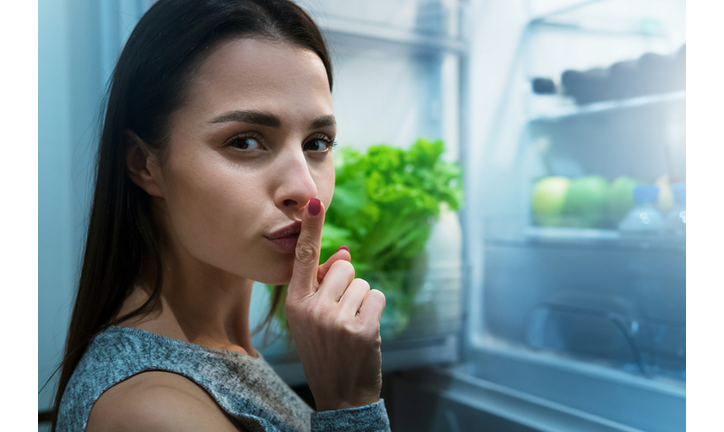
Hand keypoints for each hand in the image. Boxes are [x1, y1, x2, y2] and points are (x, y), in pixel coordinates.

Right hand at [285, 197, 385, 411]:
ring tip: (351, 328)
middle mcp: (311, 308)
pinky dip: (375, 311)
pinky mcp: (360, 328)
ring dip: (363, 301)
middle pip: (344, 269)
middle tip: (342, 316)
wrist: (340, 396)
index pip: (303, 259)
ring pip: (362, 283)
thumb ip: (324, 286)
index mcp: (294, 304)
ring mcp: (335, 319)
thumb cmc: (327, 351)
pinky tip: (365, 333)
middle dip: (349, 287)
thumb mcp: (313, 319)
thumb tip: (345, 253)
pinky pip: (376, 297)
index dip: (311, 229)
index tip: (314, 203)